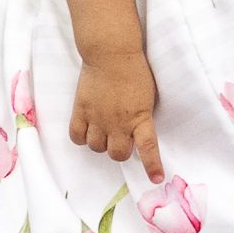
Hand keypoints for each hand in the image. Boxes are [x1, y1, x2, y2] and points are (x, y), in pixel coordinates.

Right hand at [70, 50, 163, 182]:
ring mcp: (98, 118)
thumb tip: (137, 132)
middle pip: (117, 154)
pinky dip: (82, 138)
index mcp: (140, 117)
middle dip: (120, 152)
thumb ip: (141, 117)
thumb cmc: (135, 71)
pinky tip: (86, 130)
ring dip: (101, 144)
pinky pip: (77, 137)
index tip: (156, 179)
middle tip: (121, 140)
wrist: (111, 53)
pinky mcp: (80, 111)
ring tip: (104, 130)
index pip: (148, 147)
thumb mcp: (147, 97)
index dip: (152, 165)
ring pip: (96, 148)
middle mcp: (119, 122)